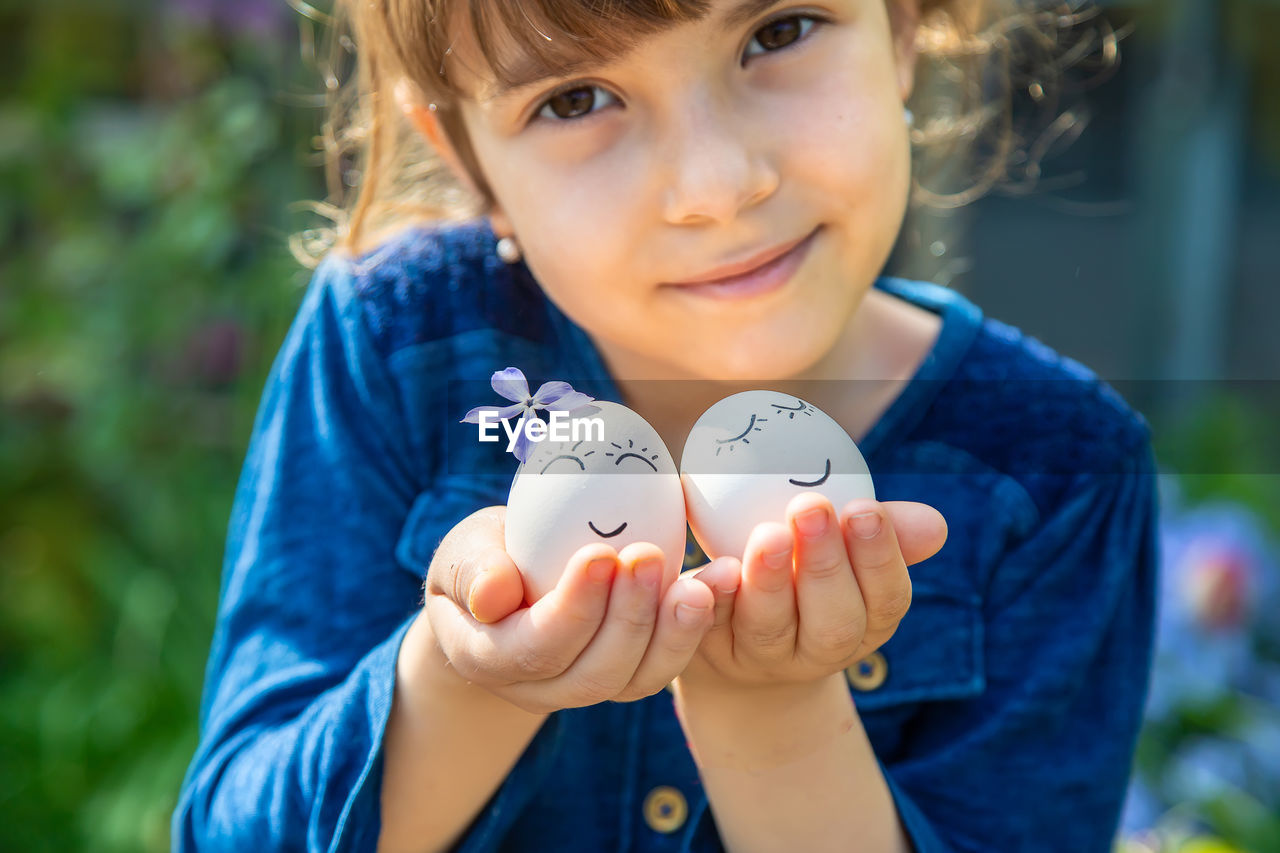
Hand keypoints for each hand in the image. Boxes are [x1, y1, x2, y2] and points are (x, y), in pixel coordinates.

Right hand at [420, 507, 716, 714]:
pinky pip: (663, 665)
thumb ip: (471, 569)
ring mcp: (587, 688)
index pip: (536, 647)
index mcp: (489, 659)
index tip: (600, 555)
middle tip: (650, 557)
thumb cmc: (483, 559)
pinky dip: (694, 628)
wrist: (506, 589)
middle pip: (594, 671)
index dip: (572, 608)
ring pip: (637, 678)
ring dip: (674, 630)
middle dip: (628, 616)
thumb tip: (492, 594)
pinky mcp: (627, 674)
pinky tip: (719, 584)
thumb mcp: (462, 553)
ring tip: (703, 580)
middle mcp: (540, 689)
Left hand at [680, 495, 946, 689]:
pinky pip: (707, 626)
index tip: (864, 508)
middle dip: (826, 565)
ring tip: (769, 534)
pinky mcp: (707, 648)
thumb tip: (936, 525)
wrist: (733, 637)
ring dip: (770, 581)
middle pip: (832, 622)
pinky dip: (713, 596)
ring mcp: (760, 655)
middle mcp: (817, 649)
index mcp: (864, 623)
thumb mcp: (845, 551)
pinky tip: (716, 568)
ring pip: (769, 627)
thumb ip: (879, 531)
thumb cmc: (803, 574)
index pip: (886, 599)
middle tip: (812, 509)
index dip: (879, 557)